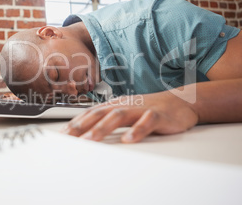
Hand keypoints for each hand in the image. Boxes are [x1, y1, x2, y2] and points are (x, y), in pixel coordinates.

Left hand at [61, 90, 198, 142]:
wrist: (180, 101)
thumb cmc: (148, 109)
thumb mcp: (125, 113)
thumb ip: (108, 121)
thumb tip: (88, 133)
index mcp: (115, 105)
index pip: (90, 114)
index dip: (75, 124)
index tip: (62, 136)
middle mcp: (125, 105)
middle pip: (99, 113)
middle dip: (82, 126)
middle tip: (68, 138)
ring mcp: (141, 108)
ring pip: (119, 116)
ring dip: (103, 128)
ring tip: (91, 140)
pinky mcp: (158, 115)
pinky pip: (147, 122)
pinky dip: (137, 130)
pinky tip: (128, 140)